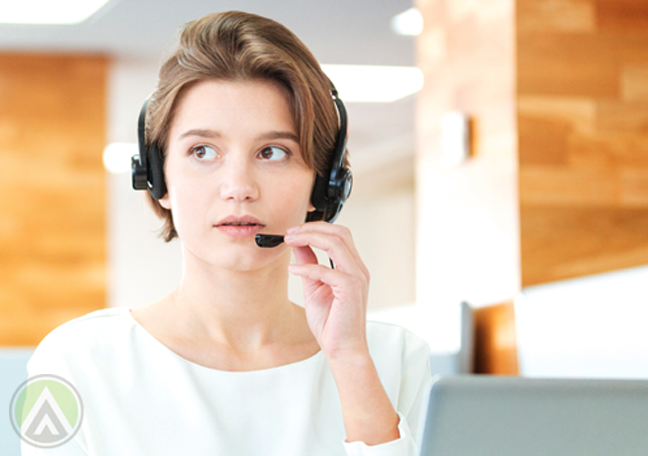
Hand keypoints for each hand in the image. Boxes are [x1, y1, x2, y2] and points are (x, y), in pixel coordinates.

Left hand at [284, 222, 370, 359]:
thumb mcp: (314, 288)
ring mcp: (357, 278)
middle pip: (340, 232)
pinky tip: (293, 270)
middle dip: (313, 227)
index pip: (339, 235)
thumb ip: (309, 265)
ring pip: (336, 243)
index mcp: (353, 267)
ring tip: (290, 241)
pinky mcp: (350, 289)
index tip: (293, 232)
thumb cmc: (332, 324)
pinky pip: (326, 270)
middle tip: (290, 232)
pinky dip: (307, 267)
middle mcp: (358, 269)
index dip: (316, 228)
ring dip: (310, 238)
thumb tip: (298, 246)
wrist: (343, 349)